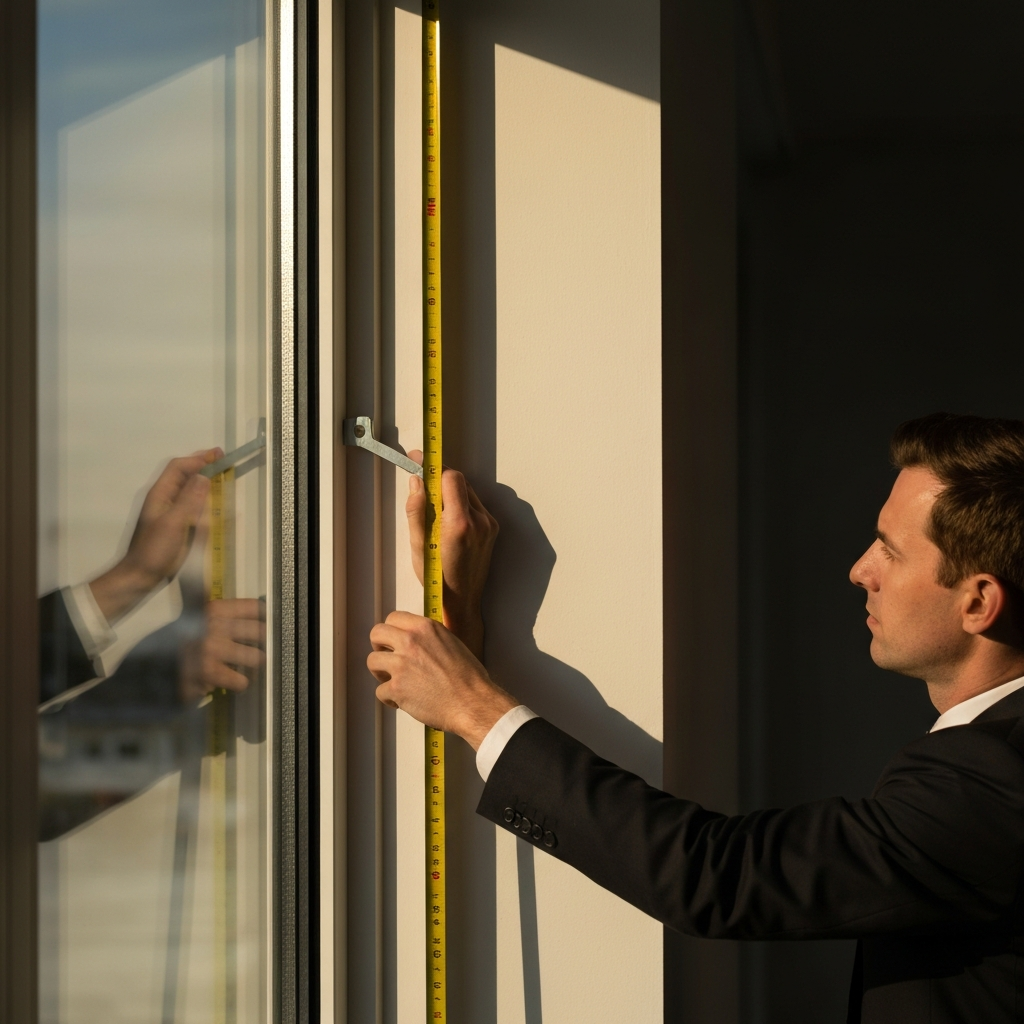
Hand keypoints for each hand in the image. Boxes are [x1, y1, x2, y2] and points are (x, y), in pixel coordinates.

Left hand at [89, 450, 220, 621]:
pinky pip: (186, 502)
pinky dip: (198, 495)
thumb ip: (189, 499)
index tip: (218, 455)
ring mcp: (166, 511)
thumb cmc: (155, 550)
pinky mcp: (171, 523)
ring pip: (183, 487)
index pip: (178, 467)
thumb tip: (204, 476)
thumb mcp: (174, 523)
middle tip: (221, 461)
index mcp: (160, 494)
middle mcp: (162, 498)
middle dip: (200, 464)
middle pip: (180, 474)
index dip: (198, 458)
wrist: (139, 576)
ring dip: (199, 478)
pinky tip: (207, 500)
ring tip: (217, 475)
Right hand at [181, 598, 265, 702]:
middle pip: (260, 632)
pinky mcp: (208, 674)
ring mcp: (211, 650)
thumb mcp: (192, 619)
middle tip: (256, 651)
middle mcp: (213, 625)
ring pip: (256, 658)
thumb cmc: (173, 645)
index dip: (264, 617)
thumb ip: (219, 613)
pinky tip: (228, 682)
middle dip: (262, 644)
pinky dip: (237, 684)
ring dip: (252, 666)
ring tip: (243, 669)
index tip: (267, 625)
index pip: (253, 607)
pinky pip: (241, 681)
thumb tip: (256, 609)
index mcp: (211, 610)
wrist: (146, 672)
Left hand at [368, 610, 516, 748]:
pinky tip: (402, 700)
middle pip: (376, 634)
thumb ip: (429, 638)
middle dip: (378, 646)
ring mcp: (401, 665)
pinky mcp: (396, 688)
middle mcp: (410, 642)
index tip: (392, 640)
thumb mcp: (451, 642)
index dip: (391, 631)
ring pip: (372, 661)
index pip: (393, 618)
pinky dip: (390, 698)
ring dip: (380, 672)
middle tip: (386, 657)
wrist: (472, 702)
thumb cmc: (468, 678)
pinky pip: (380, 691)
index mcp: (425, 628)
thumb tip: (415, 640)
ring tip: (393, 680)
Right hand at [406, 453, 498, 657]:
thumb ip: (417, 510)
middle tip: (421, 483)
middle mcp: (479, 521)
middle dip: (439, 479)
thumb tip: (417, 482)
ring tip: (433, 508)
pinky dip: (459, 503)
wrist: (462, 600)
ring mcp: (489, 524)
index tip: (419, 459)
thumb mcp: (418, 545)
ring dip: (449, 491)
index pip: (450, 478)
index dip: (433, 466)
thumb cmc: (438, 579)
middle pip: (459, 481)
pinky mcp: (492, 528)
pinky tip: (447, 519)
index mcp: (459, 524)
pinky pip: (474, 504)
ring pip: (467, 491)